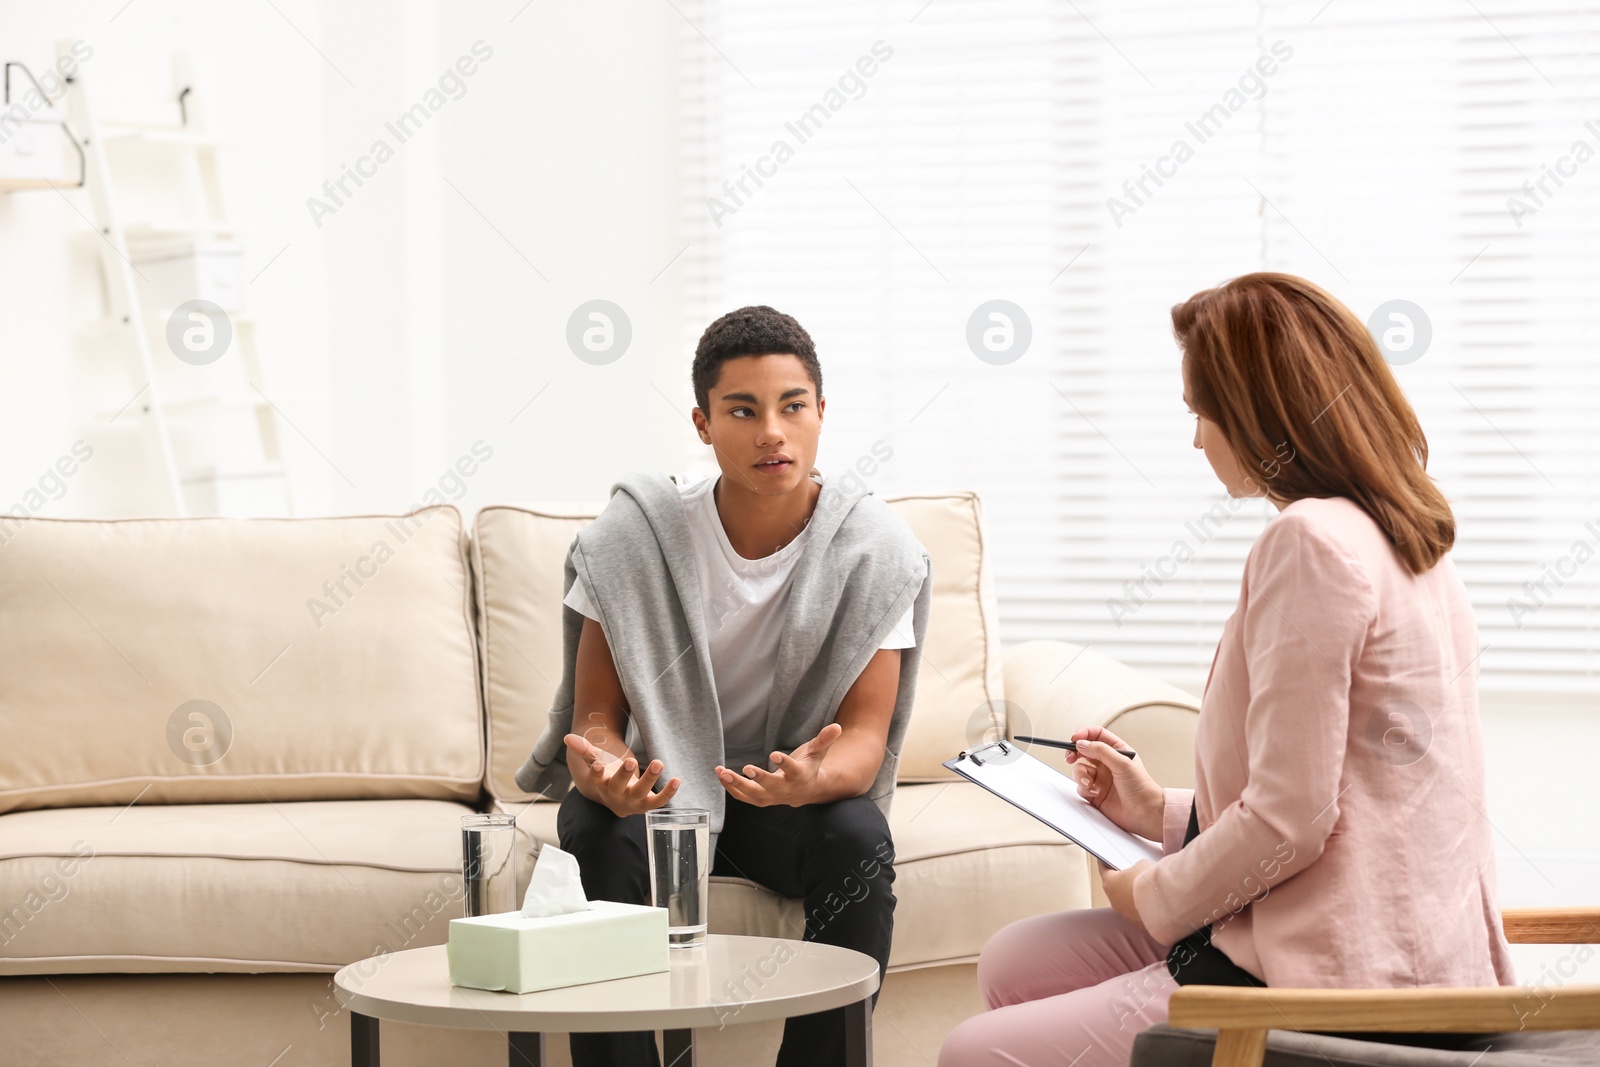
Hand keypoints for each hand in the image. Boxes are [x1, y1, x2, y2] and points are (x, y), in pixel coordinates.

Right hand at [564, 733, 679, 817]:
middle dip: (624, 775)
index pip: (597, 779)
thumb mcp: (595, 762)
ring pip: (641, 794)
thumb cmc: (606, 775)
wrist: (613, 798)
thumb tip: (568, 737)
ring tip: (659, 763)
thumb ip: (584, 749)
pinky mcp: (647, 804)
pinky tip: (677, 780)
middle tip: (630, 761)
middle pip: (619, 787)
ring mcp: (632, 802)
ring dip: (650, 779)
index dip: (597, 773)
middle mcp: (615, 795)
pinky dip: (668, 793)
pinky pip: (658, 802)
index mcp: (601, 784)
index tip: (598, 765)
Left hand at [716, 722, 842, 807]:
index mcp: (801, 777)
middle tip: (746, 768)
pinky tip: (720, 775)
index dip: (785, 764)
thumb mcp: (818, 752)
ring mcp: (772, 797)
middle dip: (759, 779)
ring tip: (722, 772)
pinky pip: (744, 796)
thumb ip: (824, 740)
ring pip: (753, 795)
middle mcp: (786, 790)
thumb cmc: (810, 766)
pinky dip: (731, 788)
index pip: (793, 771)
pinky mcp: (760, 799)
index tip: (774, 754)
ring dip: (737, 784)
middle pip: (772, 787)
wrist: (808, 790)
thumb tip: (837, 726)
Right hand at [1068, 726, 1163, 841]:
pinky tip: (1096, 792)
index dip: (1084, 734)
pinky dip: (1085, 788)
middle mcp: (1107, 763)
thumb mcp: (1122, 763)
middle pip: (1084, 751)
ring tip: (1089, 782)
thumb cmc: (1141, 787)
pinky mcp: (1095, 792)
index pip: (1097, 735)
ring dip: (1081, 775)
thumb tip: (1082, 743)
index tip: (1075, 739)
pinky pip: (1081, 786)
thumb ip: (1100, 750)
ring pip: (1080, 769)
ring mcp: (1100, 778)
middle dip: (1074, 753)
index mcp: (1117, 751)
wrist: (1145, 813)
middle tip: (1070, 757)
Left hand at [1099, 859, 1151, 925]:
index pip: (1103, 870)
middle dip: (1120, 881)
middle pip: (1114, 887)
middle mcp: (1113, 899)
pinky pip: (1136, 911)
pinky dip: (1141, 906)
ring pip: (1125, 901)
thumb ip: (1136, 866)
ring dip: (1130, 895)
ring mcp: (1124, 912)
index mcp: (1110, 882)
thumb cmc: (1149, 879)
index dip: (1104, 863)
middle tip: (1127, 873)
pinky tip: (1149, 900)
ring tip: (1141, 886)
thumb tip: (1139, 870)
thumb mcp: (1142, 864)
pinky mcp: (1136, 921)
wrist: (1163, 901)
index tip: (1103, 860)